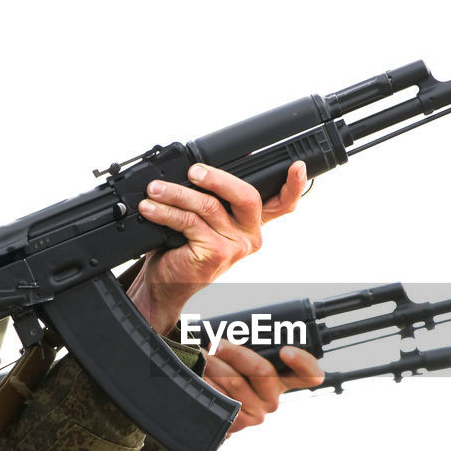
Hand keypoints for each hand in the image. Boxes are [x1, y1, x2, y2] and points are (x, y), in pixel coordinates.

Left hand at [128, 161, 308, 332]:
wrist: (165, 283)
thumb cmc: (182, 248)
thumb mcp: (202, 219)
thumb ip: (210, 197)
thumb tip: (195, 167)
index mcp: (251, 224)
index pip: (282, 205)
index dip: (294, 186)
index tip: (298, 167)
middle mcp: (250, 235)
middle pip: (246, 196)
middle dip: (218, 178)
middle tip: (193, 171)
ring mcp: (235, 247)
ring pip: (209, 206)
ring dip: (176, 193)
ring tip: (155, 189)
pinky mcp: (217, 254)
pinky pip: (190, 222)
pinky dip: (166, 212)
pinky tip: (151, 208)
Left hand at [203, 340, 323, 434]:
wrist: (204, 403)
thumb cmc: (225, 370)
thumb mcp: (241, 355)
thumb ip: (249, 342)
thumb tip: (236, 323)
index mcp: (282, 379)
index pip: (310, 374)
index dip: (304, 363)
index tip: (285, 351)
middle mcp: (273, 398)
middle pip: (263, 371)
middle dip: (235, 352)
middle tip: (215, 342)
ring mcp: (257, 413)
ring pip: (237, 382)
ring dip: (214, 364)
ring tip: (200, 354)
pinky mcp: (237, 424)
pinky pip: (223, 398)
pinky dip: (207, 383)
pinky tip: (199, 375)